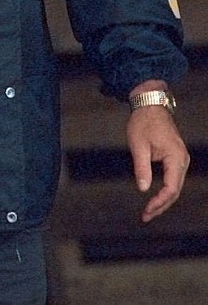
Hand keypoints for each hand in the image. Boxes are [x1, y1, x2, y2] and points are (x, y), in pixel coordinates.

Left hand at [126, 101, 188, 222]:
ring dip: (163, 200)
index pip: (171, 188)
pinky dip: (165, 190)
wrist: (150, 105)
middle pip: (175, 191)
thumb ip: (141, 168)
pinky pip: (173, 179)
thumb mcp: (138, 145)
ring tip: (149, 212)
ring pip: (175, 186)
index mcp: (176, 158)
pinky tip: (155, 198)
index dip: (159, 202)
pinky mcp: (176, 158)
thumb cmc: (143, 122)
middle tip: (145, 217)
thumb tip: (143, 189)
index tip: (146, 211)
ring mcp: (181, 160)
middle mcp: (183, 161)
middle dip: (161, 205)